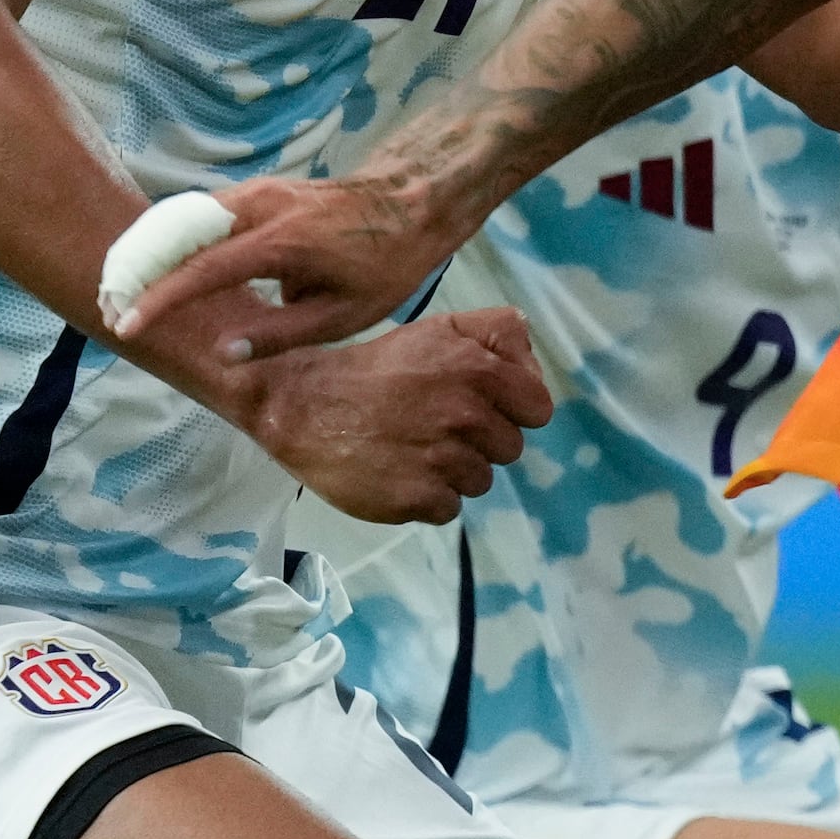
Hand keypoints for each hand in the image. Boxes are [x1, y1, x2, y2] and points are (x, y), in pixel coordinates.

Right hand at [116, 172, 465, 367]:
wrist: (413, 202)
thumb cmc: (385, 264)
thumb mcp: (345, 315)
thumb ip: (281, 334)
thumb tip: (224, 353)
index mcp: (283, 242)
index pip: (203, 270)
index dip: (160, 299)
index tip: (126, 324)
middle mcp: (261, 206)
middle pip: (176, 236)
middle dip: (136, 272)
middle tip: (109, 310)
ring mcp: (257, 191)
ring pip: (183, 220)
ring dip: (150, 254)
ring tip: (124, 294)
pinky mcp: (257, 189)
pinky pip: (201, 213)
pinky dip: (173, 239)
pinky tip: (159, 268)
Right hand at [234, 308, 552, 523]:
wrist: (301, 404)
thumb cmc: (376, 367)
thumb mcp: (437, 330)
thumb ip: (495, 334)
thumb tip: (531, 358)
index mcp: (476, 369)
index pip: (538, 409)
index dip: (513, 411)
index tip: (484, 408)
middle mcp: (464, 414)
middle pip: (509, 448)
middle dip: (480, 441)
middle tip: (434, 426)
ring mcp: (440, 459)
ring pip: (480, 480)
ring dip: (453, 470)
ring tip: (412, 448)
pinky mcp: (416, 497)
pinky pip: (449, 508)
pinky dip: (427, 497)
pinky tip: (398, 472)